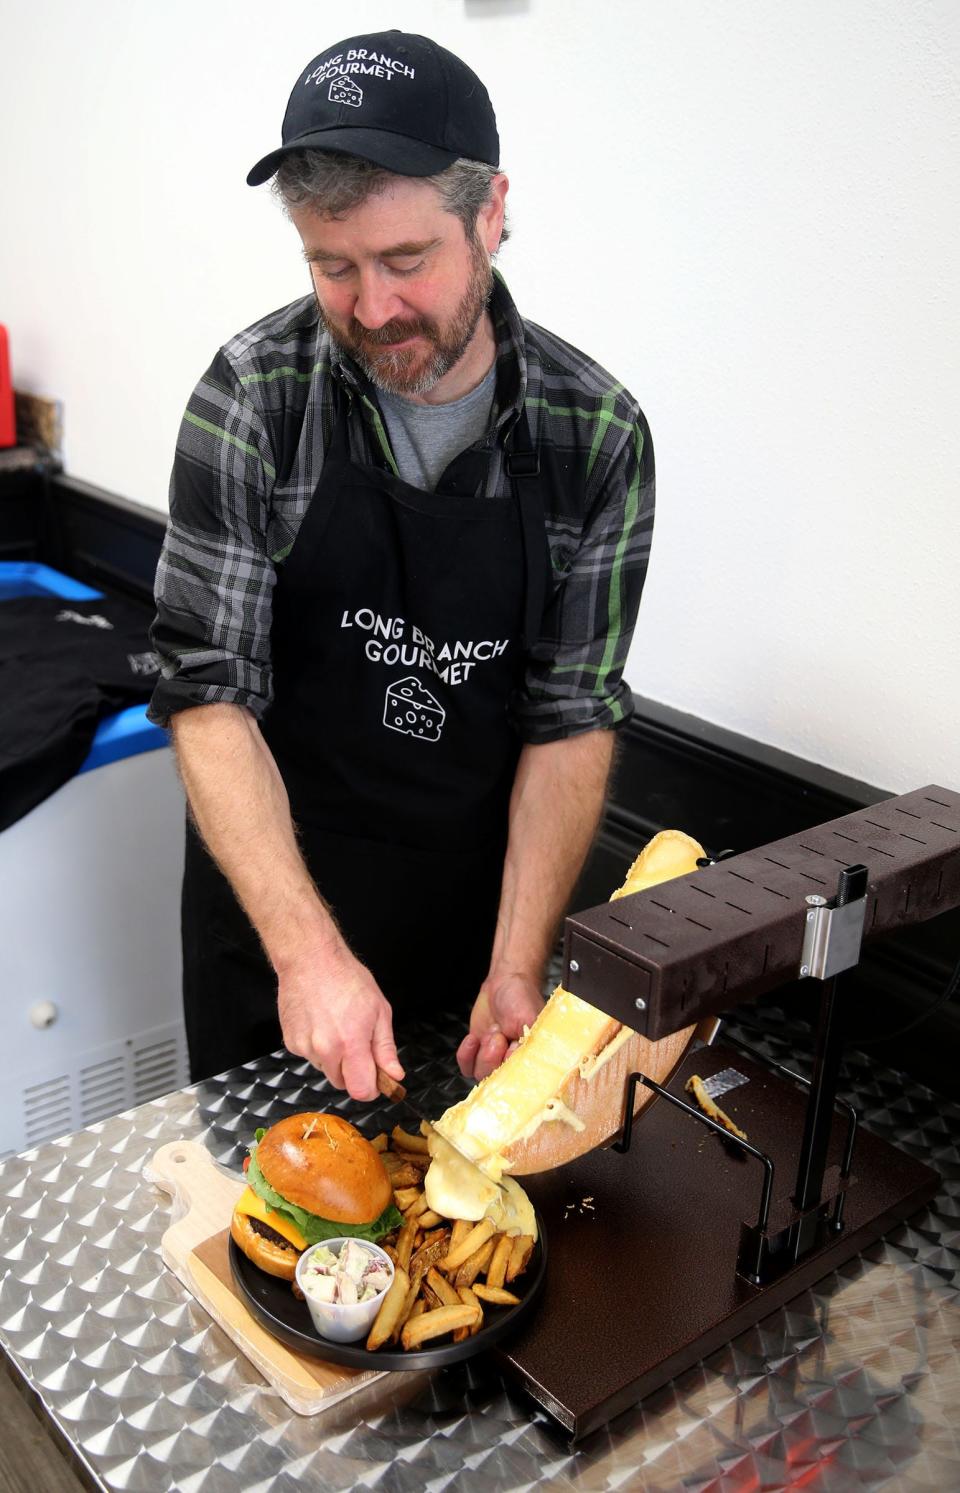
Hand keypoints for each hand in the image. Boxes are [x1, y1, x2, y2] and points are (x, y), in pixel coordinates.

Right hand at [277, 944, 403, 1100]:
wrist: (310, 959)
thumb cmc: (346, 978)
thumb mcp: (379, 1010)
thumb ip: (385, 1048)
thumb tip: (394, 1075)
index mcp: (351, 1043)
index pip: (361, 1091)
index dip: (372, 1088)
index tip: (376, 1078)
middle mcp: (325, 1050)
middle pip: (342, 1083)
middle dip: (353, 1072)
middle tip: (357, 1044)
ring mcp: (305, 1047)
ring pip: (325, 1069)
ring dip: (334, 1058)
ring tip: (336, 1026)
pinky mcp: (291, 1042)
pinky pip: (310, 1056)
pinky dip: (317, 1047)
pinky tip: (320, 1022)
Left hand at [456, 970, 544, 1080]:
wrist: (504, 983)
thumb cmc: (522, 998)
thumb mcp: (529, 1019)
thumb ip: (527, 1043)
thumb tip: (518, 1065)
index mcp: (530, 1058)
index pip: (519, 1079)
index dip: (510, 1066)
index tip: (510, 1047)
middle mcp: (512, 1062)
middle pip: (497, 1079)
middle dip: (492, 1057)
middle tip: (498, 1036)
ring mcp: (494, 1059)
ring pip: (481, 1074)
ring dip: (481, 1053)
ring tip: (491, 1032)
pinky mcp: (478, 1053)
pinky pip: (467, 1067)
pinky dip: (467, 1055)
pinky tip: (473, 1039)